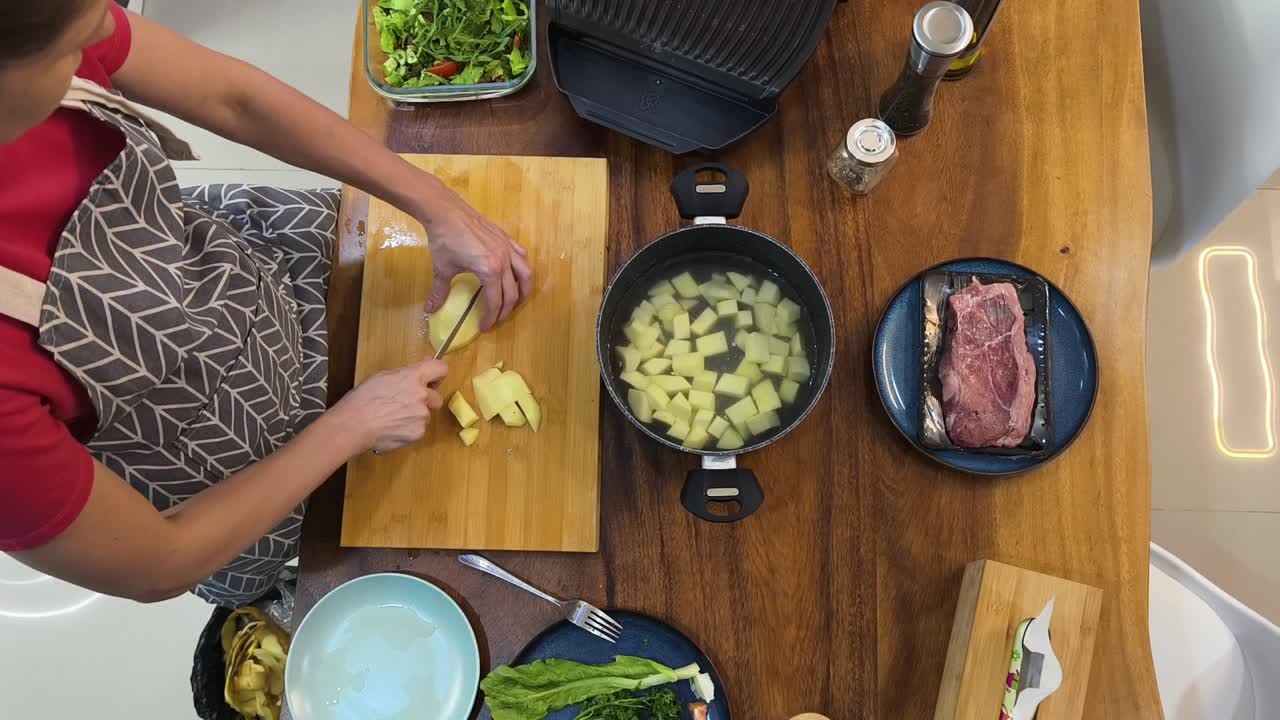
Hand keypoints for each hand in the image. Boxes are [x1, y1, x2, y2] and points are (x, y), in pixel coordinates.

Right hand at [329, 359, 446, 452]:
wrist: (354, 425)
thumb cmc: (363, 399)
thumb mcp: (382, 377)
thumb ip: (405, 375)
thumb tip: (417, 374)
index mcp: (413, 377)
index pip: (441, 369)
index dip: (437, 375)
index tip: (431, 380)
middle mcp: (422, 395)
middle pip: (436, 397)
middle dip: (426, 400)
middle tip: (406, 404)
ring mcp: (422, 416)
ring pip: (425, 415)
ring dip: (415, 416)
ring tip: (393, 418)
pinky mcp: (419, 432)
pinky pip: (419, 429)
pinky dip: (409, 429)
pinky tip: (393, 428)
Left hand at [418, 188, 532, 330]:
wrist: (446, 211)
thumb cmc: (444, 240)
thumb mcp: (442, 269)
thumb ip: (440, 291)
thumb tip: (430, 310)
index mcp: (490, 271)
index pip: (496, 301)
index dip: (491, 317)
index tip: (484, 327)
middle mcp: (504, 261)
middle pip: (513, 292)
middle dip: (506, 310)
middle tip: (497, 319)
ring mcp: (507, 248)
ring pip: (526, 274)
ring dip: (524, 290)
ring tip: (518, 300)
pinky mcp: (506, 238)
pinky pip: (522, 256)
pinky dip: (523, 268)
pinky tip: (517, 273)